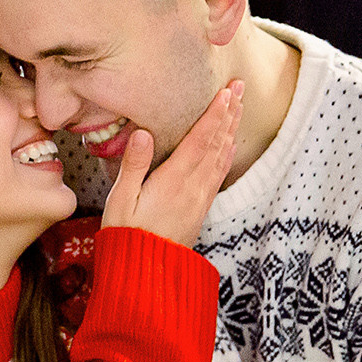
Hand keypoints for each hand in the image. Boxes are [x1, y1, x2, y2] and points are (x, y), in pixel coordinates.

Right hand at [97, 81, 243, 246]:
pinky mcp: (200, 208)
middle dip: (229, 113)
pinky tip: (229, 145)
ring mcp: (200, 198)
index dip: (214, 114)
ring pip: (221, 156)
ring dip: (231, 129)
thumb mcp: (121, 200)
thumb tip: (143, 133)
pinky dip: (227, 153)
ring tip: (239, 107)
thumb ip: (133, 166)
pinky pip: (219, 173)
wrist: (147, 274)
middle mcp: (193, 187)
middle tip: (240, 87)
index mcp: (174, 181)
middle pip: (217, 143)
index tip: (227, 92)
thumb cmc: (127, 236)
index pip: (199, 140)